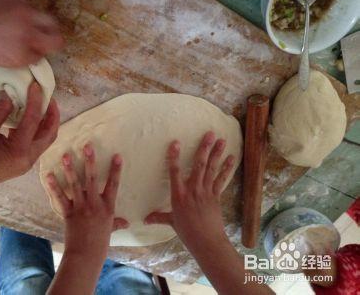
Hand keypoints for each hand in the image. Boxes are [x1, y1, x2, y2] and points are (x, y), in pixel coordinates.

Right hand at [0, 83, 59, 199]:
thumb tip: (11, 99)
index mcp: (19, 151)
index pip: (33, 121)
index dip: (36, 101)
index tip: (36, 86)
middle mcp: (28, 158)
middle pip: (50, 134)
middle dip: (53, 115)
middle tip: (49, 97)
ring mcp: (26, 163)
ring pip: (44, 140)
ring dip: (46, 123)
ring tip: (42, 105)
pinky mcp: (21, 163)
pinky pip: (35, 145)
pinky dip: (36, 131)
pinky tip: (28, 118)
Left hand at [46, 143, 127, 259]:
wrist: (86, 255)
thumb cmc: (100, 244)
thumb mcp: (110, 231)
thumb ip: (117, 223)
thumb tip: (127, 222)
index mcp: (107, 207)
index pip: (113, 185)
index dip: (115, 170)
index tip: (117, 156)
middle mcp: (94, 204)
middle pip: (92, 179)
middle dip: (90, 162)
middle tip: (87, 146)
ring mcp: (81, 207)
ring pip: (75, 185)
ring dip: (70, 169)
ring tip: (65, 155)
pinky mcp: (68, 213)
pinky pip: (60, 197)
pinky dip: (54, 186)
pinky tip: (49, 175)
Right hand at [145, 132, 235, 248]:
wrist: (207, 241)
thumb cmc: (187, 232)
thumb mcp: (171, 223)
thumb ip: (159, 217)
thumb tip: (145, 220)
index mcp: (179, 195)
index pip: (174, 173)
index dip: (174, 157)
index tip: (175, 143)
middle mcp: (193, 190)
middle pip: (198, 165)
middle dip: (204, 148)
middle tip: (210, 134)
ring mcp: (206, 192)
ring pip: (211, 169)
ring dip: (217, 154)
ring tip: (222, 140)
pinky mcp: (216, 196)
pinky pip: (221, 179)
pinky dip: (226, 168)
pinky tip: (231, 158)